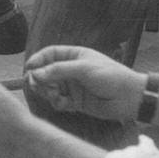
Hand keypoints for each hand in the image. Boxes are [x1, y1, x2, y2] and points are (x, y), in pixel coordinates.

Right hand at [23, 45, 144, 121]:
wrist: (129, 97)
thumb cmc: (110, 76)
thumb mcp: (83, 69)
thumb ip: (58, 71)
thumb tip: (35, 74)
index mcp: (74, 56)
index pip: (49, 54)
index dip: (38, 60)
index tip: (29, 69)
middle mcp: (71, 70)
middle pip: (46, 72)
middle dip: (40, 79)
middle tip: (36, 85)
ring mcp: (73, 86)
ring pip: (50, 88)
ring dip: (48, 92)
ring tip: (53, 95)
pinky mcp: (75, 102)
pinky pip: (59, 101)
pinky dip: (57, 103)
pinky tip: (64, 104)